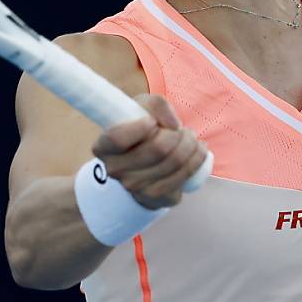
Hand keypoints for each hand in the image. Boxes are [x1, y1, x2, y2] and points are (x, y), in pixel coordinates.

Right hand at [91, 94, 208, 209]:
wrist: (143, 164)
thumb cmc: (140, 130)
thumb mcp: (141, 109)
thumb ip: (156, 105)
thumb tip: (173, 125)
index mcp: (103, 147)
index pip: (118, 139)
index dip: (140, 128)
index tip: (152, 121)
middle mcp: (115, 170)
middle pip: (157, 148)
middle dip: (178, 134)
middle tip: (180, 129)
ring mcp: (134, 187)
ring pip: (175, 161)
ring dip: (191, 144)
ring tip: (190, 137)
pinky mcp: (155, 197)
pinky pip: (183, 176)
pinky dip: (197, 159)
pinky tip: (197, 150)